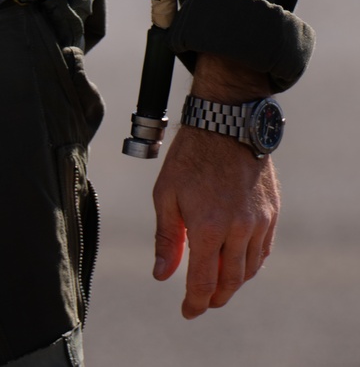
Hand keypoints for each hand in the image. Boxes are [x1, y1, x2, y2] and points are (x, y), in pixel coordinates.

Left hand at [152, 57, 280, 317]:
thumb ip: (167, 238)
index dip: (195, 303)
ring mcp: (259, 222)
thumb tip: (162, 275)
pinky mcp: (272, 212)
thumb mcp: (166, 194)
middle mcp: (239, 230)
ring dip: (233, 282)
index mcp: (209, 227)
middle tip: (203, 302)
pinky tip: (238, 262)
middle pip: (231, 282)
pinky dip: (251, 264)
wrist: (227, 121)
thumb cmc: (190, 155)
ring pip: (250, 269)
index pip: (204, 282)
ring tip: (218, 283)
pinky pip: (264, 251)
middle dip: (215, 298)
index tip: (188, 312)